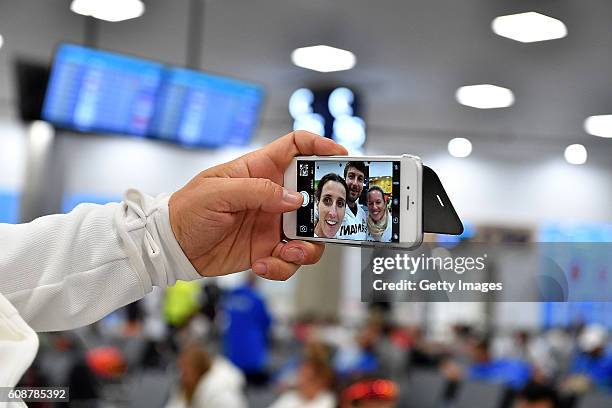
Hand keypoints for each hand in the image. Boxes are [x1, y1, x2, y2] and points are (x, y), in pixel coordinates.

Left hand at [169, 131, 347, 280]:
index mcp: (260, 170)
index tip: (340, 155)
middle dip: (327, 209)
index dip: (320, 146)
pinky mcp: (268, 249)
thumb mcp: (217, 192)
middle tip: (326, 221)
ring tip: (290, 253)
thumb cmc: (187, 209)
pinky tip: (261, 265)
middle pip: (314, 195)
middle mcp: (272, 196)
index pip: (296, 147)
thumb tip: (293, 199)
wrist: (173, 247)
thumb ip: (257, 191)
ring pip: (310, 233)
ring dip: (308, 246)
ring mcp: (273, 223)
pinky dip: (283, 266)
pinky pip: (291, 260)